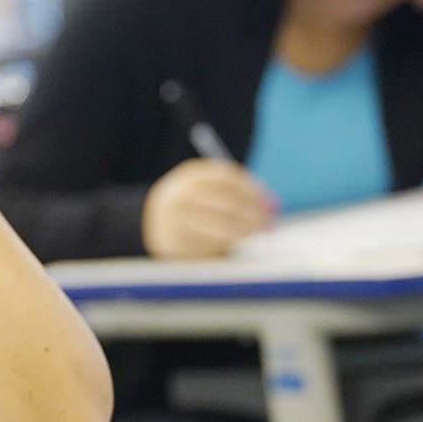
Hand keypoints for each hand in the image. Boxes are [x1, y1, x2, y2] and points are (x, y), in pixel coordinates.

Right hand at [141, 158, 274, 258]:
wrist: (151, 221)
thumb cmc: (193, 205)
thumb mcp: (208, 189)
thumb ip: (238, 194)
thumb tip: (272, 205)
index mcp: (190, 175)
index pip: (227, 178)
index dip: (251, 190)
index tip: (268, 201)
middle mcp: (179, 194)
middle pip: (226, 202)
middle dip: (252, 214)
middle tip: (267, 224)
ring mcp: (173, 220)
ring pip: (218, 227)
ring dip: (241, 233)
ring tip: (253, 236)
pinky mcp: (172, 243)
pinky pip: (206, 245)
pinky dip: (225, 246)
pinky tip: (233, 244)